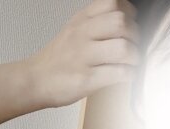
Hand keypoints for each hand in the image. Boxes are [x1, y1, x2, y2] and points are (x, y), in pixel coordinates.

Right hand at [26, 0, 140, 107]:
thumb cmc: (59, 60)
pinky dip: (129, 75)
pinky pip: (118, 74)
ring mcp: (84, 57)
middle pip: (121, 23)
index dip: (129, 14)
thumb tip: (125, 21)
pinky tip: (127, 76)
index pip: (113, 3)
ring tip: (131, 63)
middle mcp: (82, 34)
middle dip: (135, 36)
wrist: (34, 80)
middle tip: (134, 47)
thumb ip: (96, 23)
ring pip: (122, 48)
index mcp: (82, 20)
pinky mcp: (86, 79)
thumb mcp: (74, 30)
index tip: (131, 27)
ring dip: (134, 57)